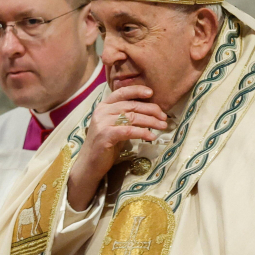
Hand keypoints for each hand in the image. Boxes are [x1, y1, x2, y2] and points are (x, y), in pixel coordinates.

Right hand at [67, 85, 166, 210]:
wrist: (89, 164)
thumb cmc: (106, 144)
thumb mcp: (115, 125)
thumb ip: (126, 116)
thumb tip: (150, 111)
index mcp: (104, 105)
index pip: (122, 92)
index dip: (137, 90)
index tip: (151, 93)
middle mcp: (102, 111)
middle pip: (131, 105)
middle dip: (151, 110)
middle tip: (164, 116)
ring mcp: (102, 122)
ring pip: (132, 117)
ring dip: (151, 121)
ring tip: (163, 126)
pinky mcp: (105, 135)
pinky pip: (128, 130)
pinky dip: (143, 133)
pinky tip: (152, 137)